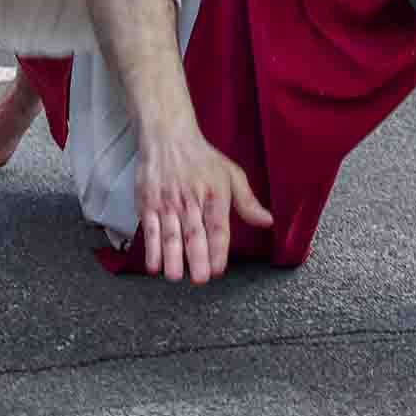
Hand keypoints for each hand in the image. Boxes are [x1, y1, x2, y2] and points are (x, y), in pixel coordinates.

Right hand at [133, 122, 273, 283]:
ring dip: (172, 257)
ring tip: (175, 275)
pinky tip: (155, 265)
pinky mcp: (148, 203)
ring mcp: (167, 203)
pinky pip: (150, 228)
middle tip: (199, 278)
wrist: (168, 137)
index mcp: (214, 195)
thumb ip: (248, 202)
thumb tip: (267, 221)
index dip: (218, 249)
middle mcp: (191, 200)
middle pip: (194, 233)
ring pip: (170, 233)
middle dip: (196, 257)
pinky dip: (151, 248)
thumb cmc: (201, 158)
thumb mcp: (231, 174)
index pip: (217, 227)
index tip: (217, 269)